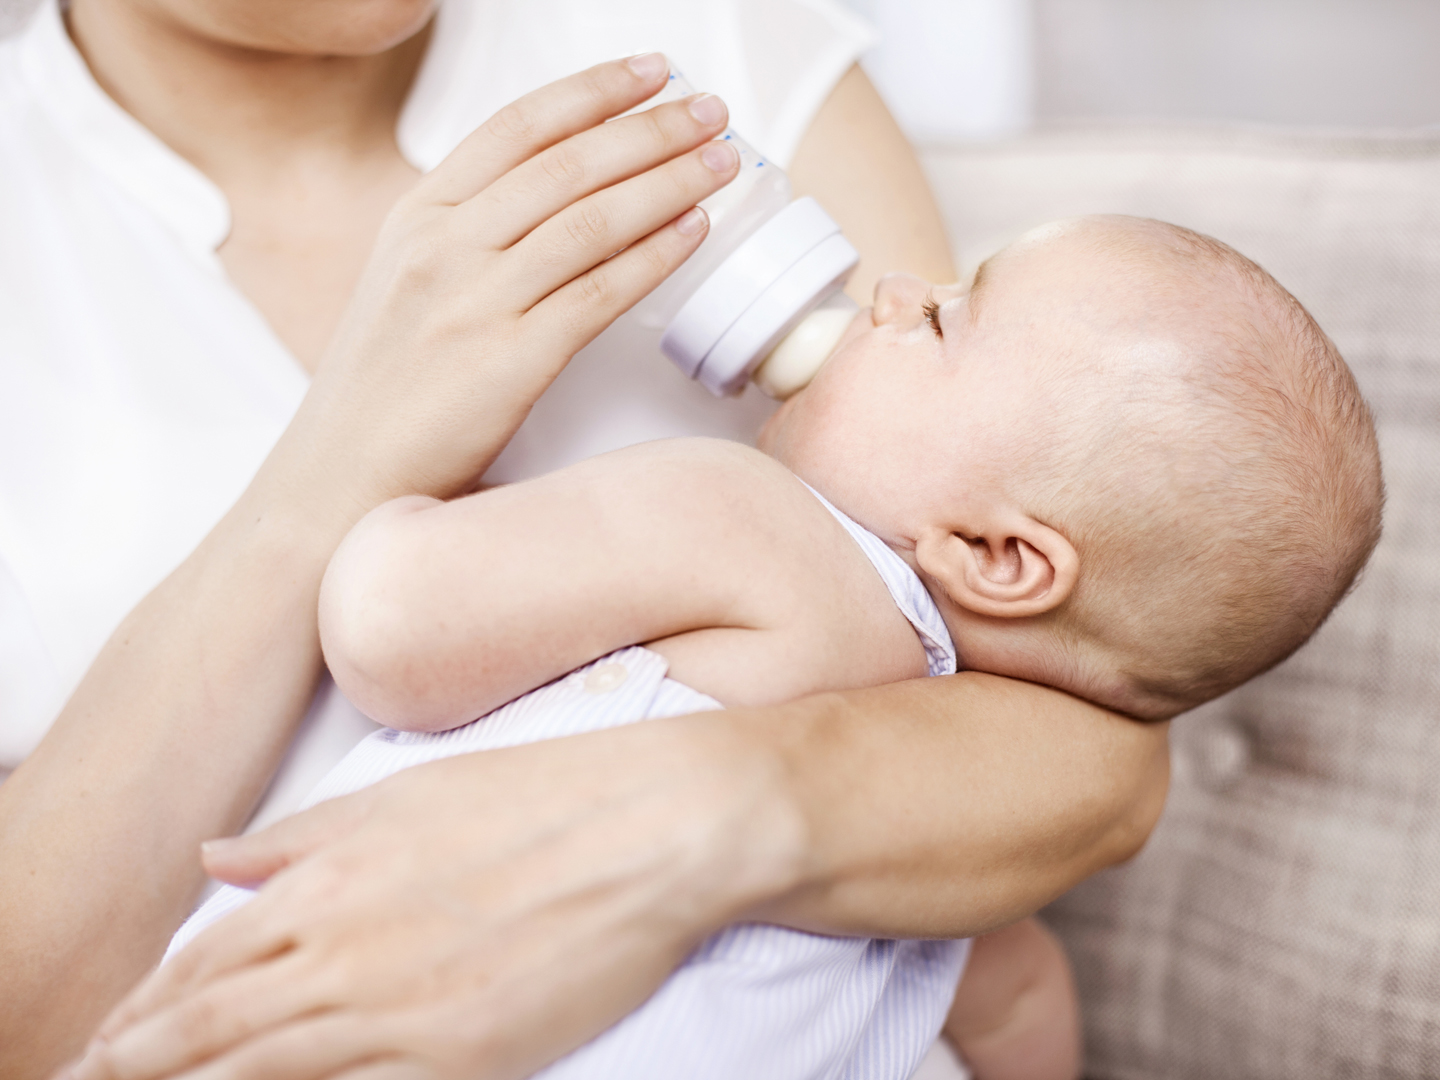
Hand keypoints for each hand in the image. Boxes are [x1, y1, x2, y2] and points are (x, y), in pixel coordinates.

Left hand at [66, 715, 804, 1079]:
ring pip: (267, 1072)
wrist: (653, 829)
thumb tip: (219, 859)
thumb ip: (307, 834)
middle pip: (214, 1027)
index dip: (150, 1003)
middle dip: (144, 1061)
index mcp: (334, 875)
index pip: (208, 957)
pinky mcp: (460, 1061)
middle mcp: (349, 949)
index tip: (114, 1032)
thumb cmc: (541, 796)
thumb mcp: (414, 793)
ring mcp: (401, 1013)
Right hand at [267, 54, 738, 519]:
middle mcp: (444, 247)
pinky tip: (692, 231)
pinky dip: (654, 256)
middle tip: (711, 111)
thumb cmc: (382, 389)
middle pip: (568, 163)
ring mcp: (475, 302)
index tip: (650, 72)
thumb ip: (468, 233)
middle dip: (651, 128)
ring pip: (591, 219)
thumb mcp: (406, 282)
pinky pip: (599, 294)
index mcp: (418, 216)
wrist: (343, 475)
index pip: (518, 126)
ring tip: (721, 162)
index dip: (593, 91)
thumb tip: (555, 194)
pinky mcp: (509, 362)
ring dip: (669, 182)